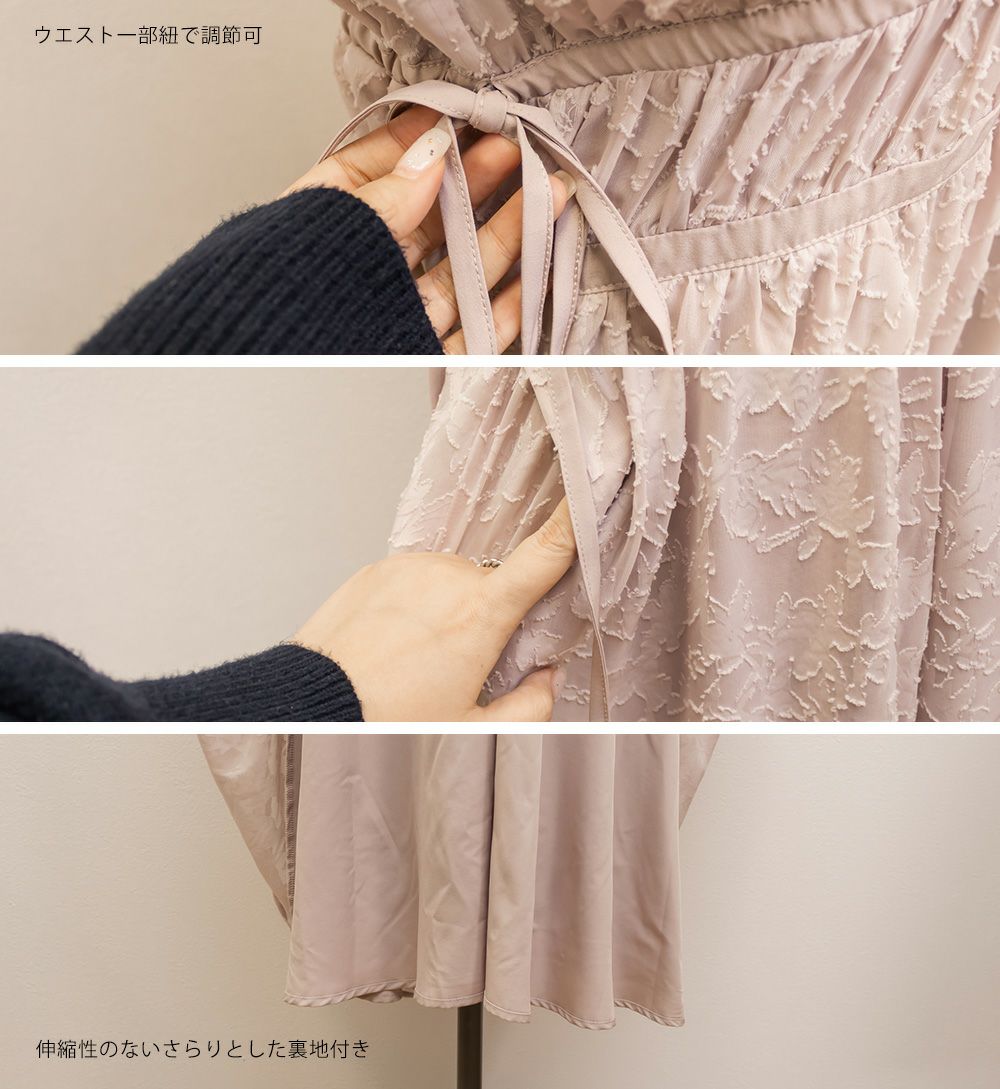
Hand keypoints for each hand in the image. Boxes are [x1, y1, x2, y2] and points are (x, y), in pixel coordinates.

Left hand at [282, 106, 574, 352]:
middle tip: (518, 146)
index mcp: (327, 231)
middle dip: (479, 180)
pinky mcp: (422, 352)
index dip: (421, 142)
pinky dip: (511, 301)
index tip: (463, 117)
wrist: (273, 381)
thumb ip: (386, 197)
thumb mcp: (333, 230)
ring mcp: (396, 312)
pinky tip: (538, 268)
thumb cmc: (280, 302)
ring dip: (511, 231)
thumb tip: (431, 156)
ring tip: (549, 192)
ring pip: (464, 269)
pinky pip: (475, 328)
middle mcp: (364, 271)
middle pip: (432, 219)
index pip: (378, 172)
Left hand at [292, 498, 576, 720]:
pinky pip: (412, 582)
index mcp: (481, 614)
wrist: (311, 709)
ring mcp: (408, 569)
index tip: (588, 495)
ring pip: (449, 583)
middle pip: (490, 587)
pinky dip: (412, 606)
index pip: (543, 556)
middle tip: (458, 666)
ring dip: (445, 609)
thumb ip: (530, 707)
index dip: (572, 524)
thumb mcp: (473, 730)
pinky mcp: (375, 570)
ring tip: (413, 660)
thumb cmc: (389, 721)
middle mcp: (447, 578)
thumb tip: (548, 679)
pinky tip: (391, 646)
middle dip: (485, 616)